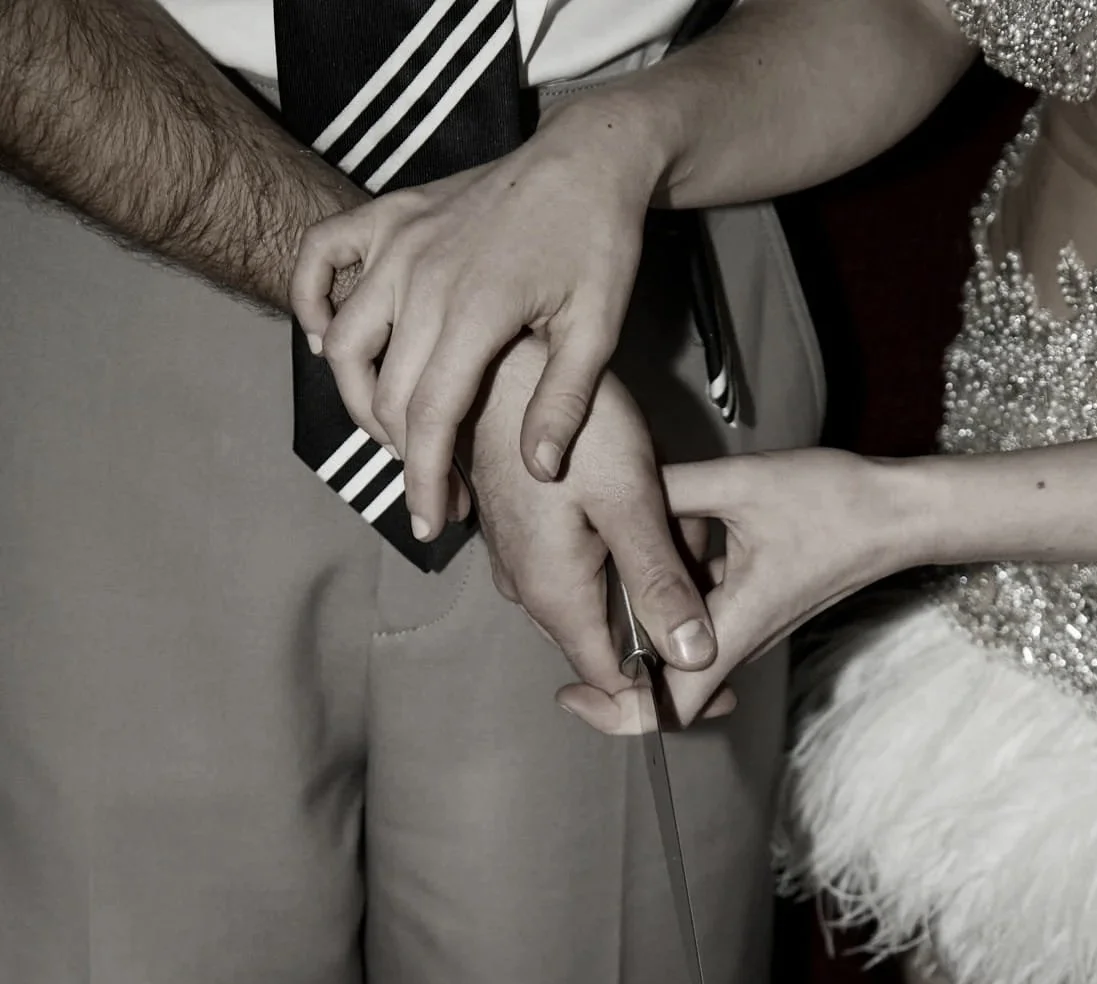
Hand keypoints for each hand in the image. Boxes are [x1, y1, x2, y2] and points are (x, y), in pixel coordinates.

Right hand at [290, 98, 665, 539]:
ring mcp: (397, 242)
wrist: (588, 157)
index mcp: (475, 310)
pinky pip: (320, 256)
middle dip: (407, 458)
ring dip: (358, 399)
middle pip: (384, 393)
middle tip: (445, 493)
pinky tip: (325, 341)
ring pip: (343, 342)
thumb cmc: (598, 245)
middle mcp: (422, 276)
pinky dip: (310, 301)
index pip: (430, 417)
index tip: (431, 526)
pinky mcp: (388, 215)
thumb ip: (564, 402)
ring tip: (398, 434)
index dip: (426, 482)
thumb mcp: (599, 329)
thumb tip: (537, 471)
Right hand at [464, 338, 723, 696]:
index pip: (612, 681)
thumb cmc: (567, 419)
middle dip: (666, 618)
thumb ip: (660, 584)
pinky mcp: (524, 533)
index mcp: (554, 594)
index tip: (720, 676)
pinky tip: (648, 507)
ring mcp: (521, 561)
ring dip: (649, 576)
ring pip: (601, 598)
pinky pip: (584, 565)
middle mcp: (528, 590)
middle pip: (610, 641)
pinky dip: (625, 550)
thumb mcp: (629, 500)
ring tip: (685, 524)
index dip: (667, 690)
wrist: (501, 358)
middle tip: (709, 565)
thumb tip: (693, 658)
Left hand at [556, 449, 918, 732]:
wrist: (900, 512)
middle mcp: (737, 641)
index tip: (571, 693)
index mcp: (731, 628)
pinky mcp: (751, 608)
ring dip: (642, 618)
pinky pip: (698, 617)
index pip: (666, 707)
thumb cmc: (837, 504)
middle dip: (614, 658)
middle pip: (661, 685)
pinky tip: (662, 538)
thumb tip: (608, 492)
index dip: (615, 714)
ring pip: (676, 647)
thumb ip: (672, 490)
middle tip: (577, 610)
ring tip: (611, 561)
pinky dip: (670, 592)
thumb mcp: (744, 484)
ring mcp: (745, 628)